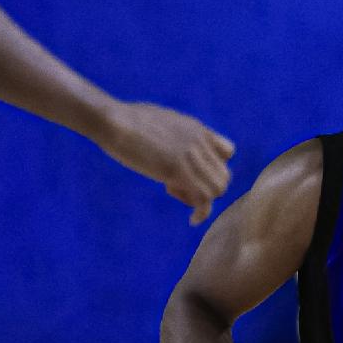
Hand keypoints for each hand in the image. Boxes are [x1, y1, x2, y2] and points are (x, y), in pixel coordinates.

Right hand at [95, 101, 235, 224]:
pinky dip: (202, 214)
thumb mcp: (158, 123)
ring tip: (175, 194)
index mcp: (196, 129)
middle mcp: (200, 141)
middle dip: (205, 187)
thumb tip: (161, 141)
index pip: (227, 152)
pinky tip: (192, 220)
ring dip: (201, 199)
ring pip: (218, 188)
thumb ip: (170, 134)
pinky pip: (204, 199)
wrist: (114, 121)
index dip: (212, 168)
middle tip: (178, 187)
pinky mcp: (178, 171)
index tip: (190, 173)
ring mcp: (191, 156)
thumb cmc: (125, 121)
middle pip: (224, 175)